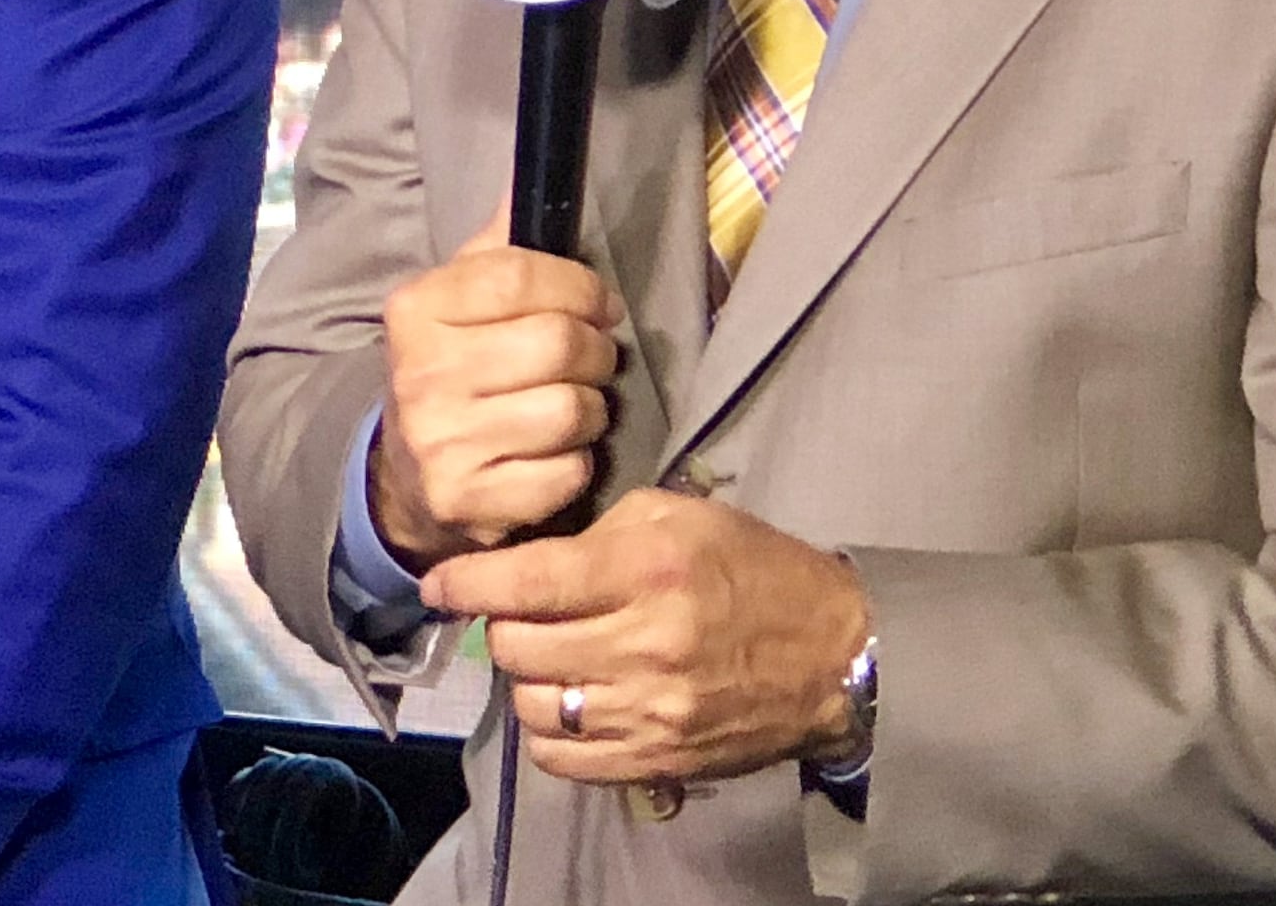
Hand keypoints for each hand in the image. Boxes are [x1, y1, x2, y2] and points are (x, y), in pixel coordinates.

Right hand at [369, 210, 624, 568]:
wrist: (404, 474)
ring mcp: (439, 440)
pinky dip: (575, 466)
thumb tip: (528, 180)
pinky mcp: (465, 498)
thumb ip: (501, 245)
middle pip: (558, 343)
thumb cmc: (454, 369)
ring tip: (574, 408)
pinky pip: (566, 474)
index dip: (581, 288)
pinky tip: (553, 457)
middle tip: (592, 361)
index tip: (599, 306)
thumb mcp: (461, 299)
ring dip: (591, 410)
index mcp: (415, 308)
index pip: (522, 275)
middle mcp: (420, 372)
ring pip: (571, 410)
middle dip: (596, 352)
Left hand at [420, 486, 870, 785]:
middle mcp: (640, 644)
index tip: (440, 584)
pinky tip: (570, 702)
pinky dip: (550, 732)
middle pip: (514, 647)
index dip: (464, 583)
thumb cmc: (752, 571)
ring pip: (531, 704)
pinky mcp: (657, 758)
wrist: (835, 656)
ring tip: (551, 658)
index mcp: (643, 571)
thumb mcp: (679, 516)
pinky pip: (561, 758)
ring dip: (527, 679)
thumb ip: (595, 532)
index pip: (521, 584)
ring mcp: (648, 711)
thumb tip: (523, 557)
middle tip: (520, 614)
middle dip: (502, 626)